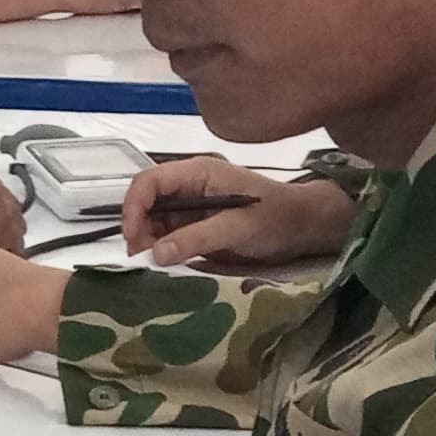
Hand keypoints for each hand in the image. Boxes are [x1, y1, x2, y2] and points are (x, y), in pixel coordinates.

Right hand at [121, 156, 350, 268]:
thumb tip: (155, 253)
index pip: (149, 181)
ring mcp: (191, 205)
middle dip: (138, 227)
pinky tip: (164, 262)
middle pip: (146, 200)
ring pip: (153, 219)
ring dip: (147, 240)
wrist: (303, 228)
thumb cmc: (275, 218)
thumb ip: (197, 238)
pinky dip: (161, 248)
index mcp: (198, 173)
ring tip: (152, 262)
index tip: (133, 237)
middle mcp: (189, 185)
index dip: (133, 206)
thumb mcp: (237, 228)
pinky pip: (168, 234)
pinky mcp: (195, 224)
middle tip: (141, 257)